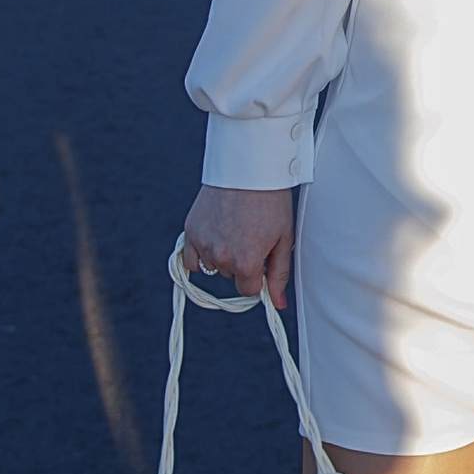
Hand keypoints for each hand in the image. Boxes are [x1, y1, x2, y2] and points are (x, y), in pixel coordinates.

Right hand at [181, 185, 296, 306]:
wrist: (249, 169)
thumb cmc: (272, 202)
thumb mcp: (284, 239)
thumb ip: (279, 275)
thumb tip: (278, 304)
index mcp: (246, 263)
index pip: (249, 290)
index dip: (258, 276)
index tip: (262, 261)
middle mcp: (221, 258)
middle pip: (232, 276)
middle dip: (243, 262)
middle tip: (253, 234)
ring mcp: (202, 245)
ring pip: (214, 266)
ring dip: (223, 256)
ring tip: (236, 228)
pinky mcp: (189, 231)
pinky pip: (191, 259)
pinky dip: (201, 253)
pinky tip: (215, 236)